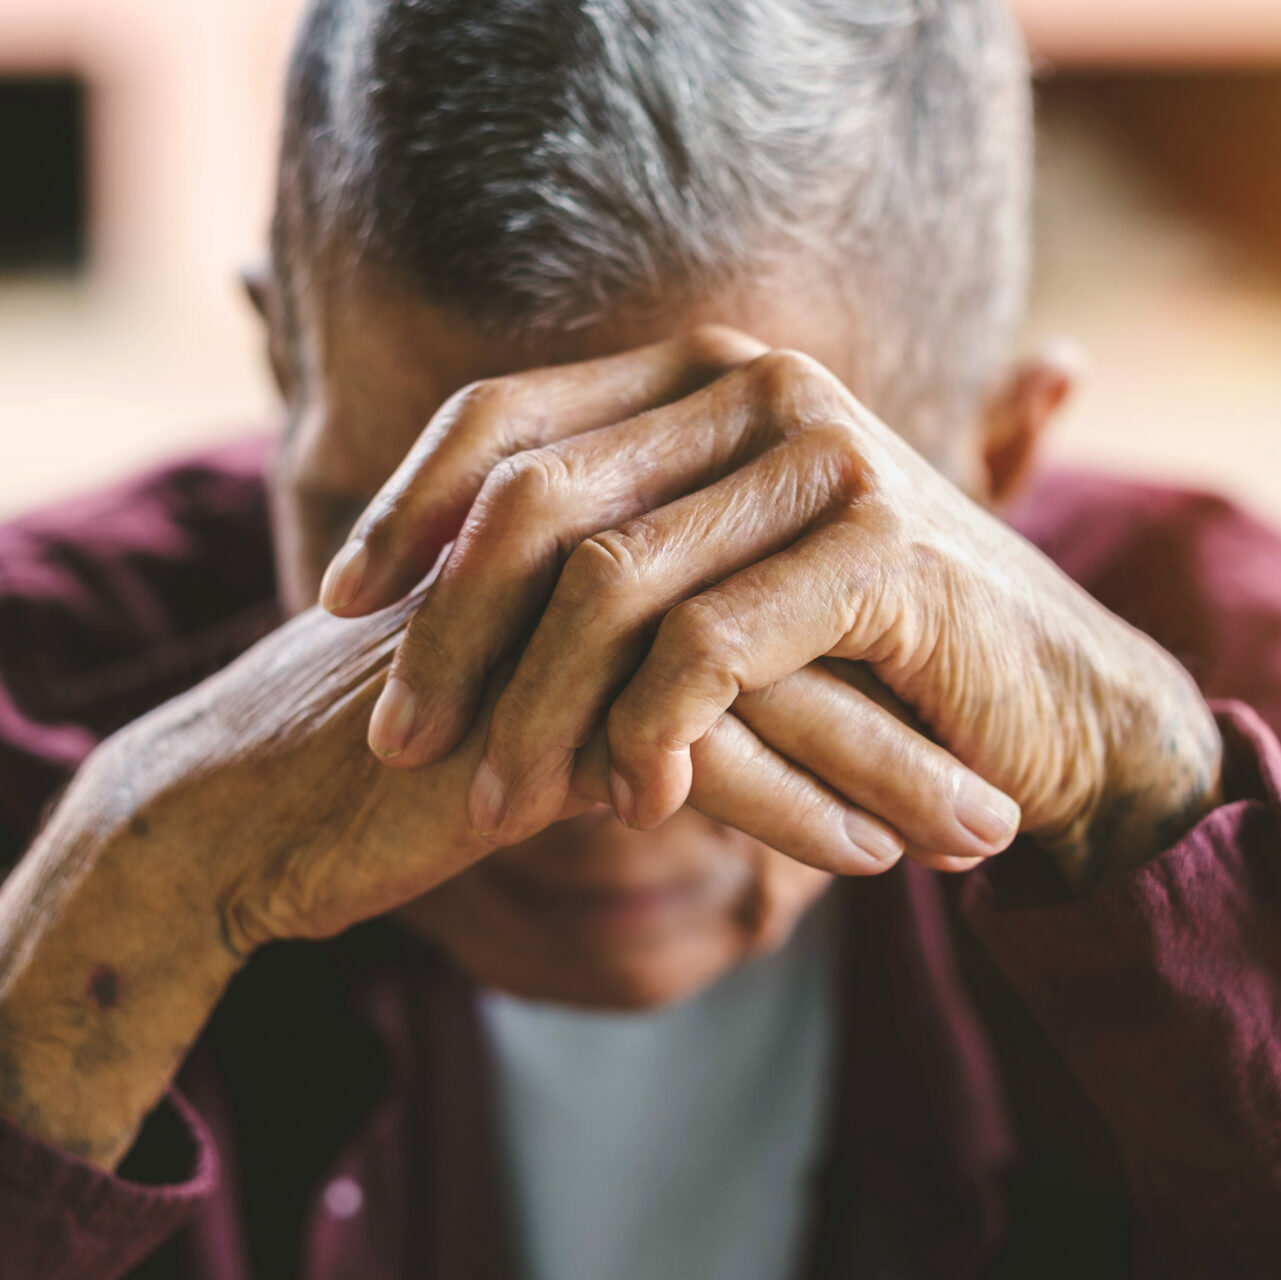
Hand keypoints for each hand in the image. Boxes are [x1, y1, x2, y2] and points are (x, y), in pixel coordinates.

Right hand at [1, 563, 953, 1166]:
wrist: (246, 801)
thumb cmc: (388, 742)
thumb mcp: (519, 683)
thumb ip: (620, 657)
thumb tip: (740, 696)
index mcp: (580, 536)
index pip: (759, 569)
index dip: (867, 641)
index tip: (955, 707)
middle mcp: (573, 565)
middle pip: (781, 615)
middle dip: (908, 703)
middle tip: (1010, 771)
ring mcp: (551, 637)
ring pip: (760, 688)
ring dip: (882, 765)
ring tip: (979, 832)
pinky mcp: (524, 723)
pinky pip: (690, 762)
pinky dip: (791, 813)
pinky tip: (869, 860)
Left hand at [323, 326, 1221, 887]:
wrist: (1044, 700)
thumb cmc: (856, 653)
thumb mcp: (713, 586)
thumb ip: (605, 557)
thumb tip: (429, 594)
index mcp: (699, 377)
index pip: (503, 417)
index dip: (403, 508)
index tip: (335, 606)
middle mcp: (756, 388)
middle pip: (533, 502)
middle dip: (445, 633)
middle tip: (397, 742)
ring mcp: (823, 457)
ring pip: (610, 585)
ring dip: (535, 712)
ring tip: (496, 805)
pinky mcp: (882, 549)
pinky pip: (709, 648)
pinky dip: (651, 731)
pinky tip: (634, 802)